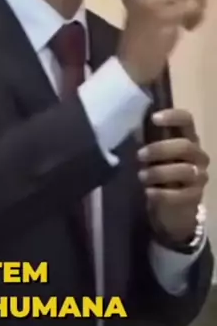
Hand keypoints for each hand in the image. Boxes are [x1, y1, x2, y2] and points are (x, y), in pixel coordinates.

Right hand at [118, 0, 206, 85]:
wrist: (133, 63)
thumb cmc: (143, 36)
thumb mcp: (147, 7)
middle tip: (193, 10)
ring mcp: (150, 0)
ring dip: (197, 8)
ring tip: (188, 22)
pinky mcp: (162, 14)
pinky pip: (192, 5)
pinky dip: (196, 17)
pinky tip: (188, 28)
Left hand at [137, 109, 208, 242]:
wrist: (170, 208)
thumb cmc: (158, 172)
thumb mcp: (152, 154)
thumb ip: (146, 139)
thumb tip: (125, 124)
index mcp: (187, 139)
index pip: (187, 120)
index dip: (173, 116)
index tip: (154, 118)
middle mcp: (198, 155)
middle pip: (185, 146)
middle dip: (160, 149)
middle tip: (139, 155)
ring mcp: (199, 177)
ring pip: (184, 170)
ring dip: (159, 172)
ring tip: (141, 176)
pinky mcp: (195, 197)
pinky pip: (180, 194)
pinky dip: (162, 194)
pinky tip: (148, 193)